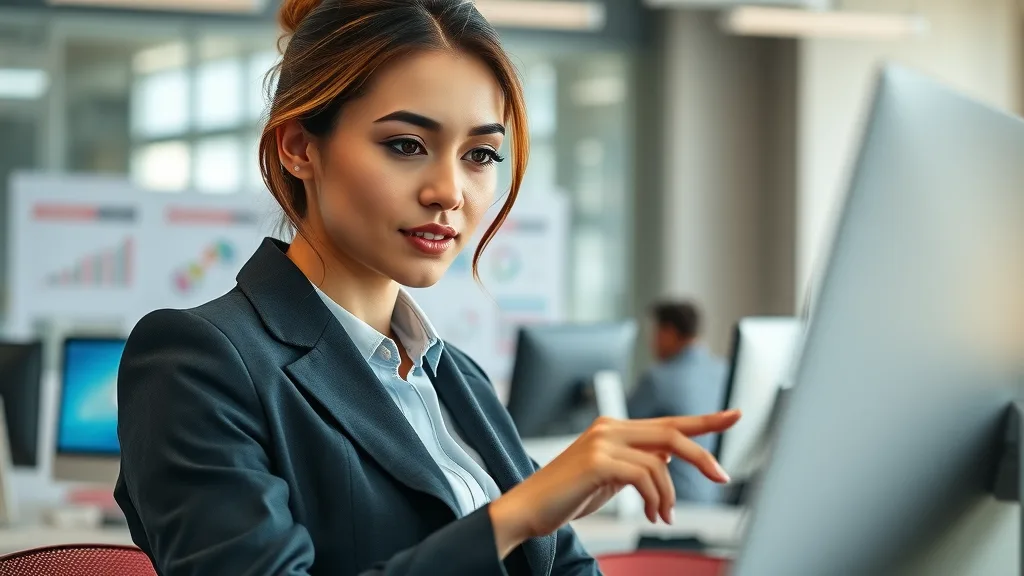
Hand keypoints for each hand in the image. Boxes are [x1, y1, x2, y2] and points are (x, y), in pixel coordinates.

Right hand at [488, 410, 740, 556]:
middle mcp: (610, 427)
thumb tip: (668, 459)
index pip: (668, 422)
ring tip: (662, 516)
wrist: (528, 508)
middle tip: (723, 477)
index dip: (705, 419)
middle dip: (703, 456)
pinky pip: (644, 476)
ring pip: (660, 461)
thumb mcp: (611, 476)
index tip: (735, 414)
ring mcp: (602, 441)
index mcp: (615, 428)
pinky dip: (656, 499)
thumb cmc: (567, 495)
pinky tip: (651, 515)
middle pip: (672, 434)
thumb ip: (638, 462)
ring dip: (670, 496)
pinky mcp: (597, 460)